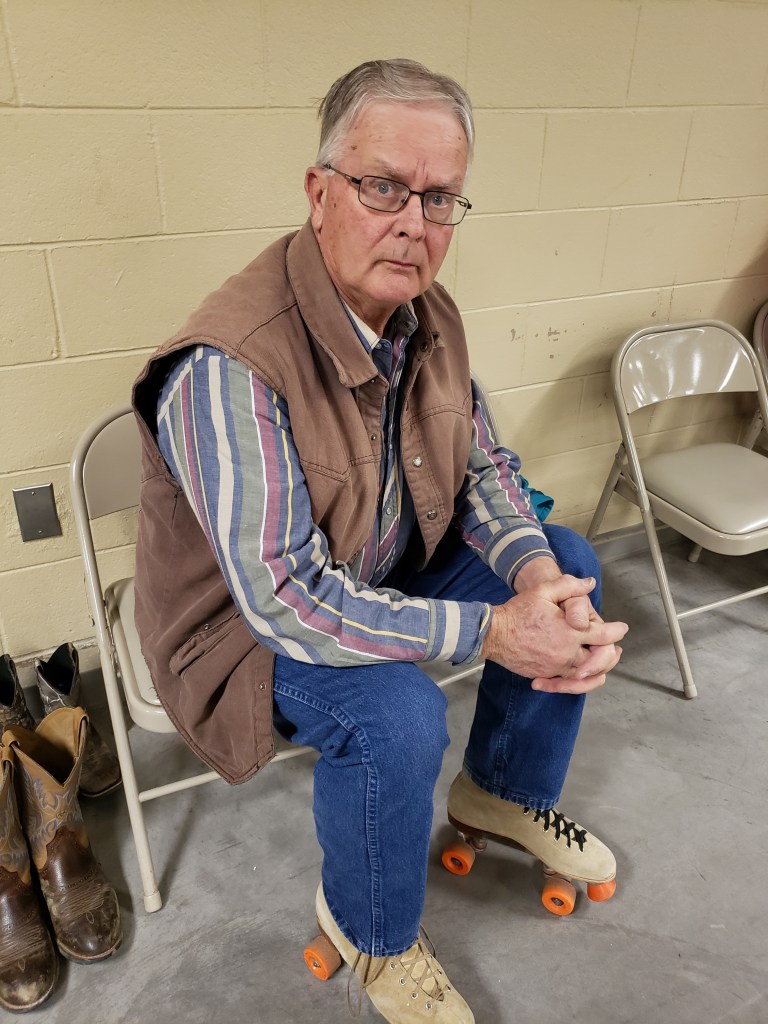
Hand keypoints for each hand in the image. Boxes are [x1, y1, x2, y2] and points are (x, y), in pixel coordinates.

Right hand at [480, 574, 627, 692]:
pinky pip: (567, 684)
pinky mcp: (546, 674)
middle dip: (611, 654)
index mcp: (569, 631)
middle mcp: (566, 652)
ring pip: (586, 676)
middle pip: (600, 660)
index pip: (604, 635)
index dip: (617, 631)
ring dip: (597, 670)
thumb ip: (569, 586)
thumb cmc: (518, 612)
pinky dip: (577, 682)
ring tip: (601, 665)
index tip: (622, 628)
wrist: (494, 634)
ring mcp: (556, 666)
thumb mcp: (543, 591)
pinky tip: (579, 675)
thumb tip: (589, 583)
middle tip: (615, 649)